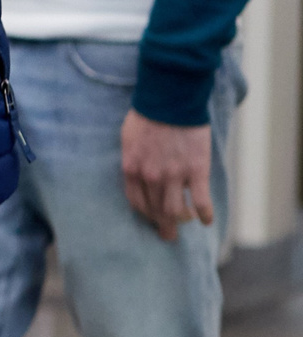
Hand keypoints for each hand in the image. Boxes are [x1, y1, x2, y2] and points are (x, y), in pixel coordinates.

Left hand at [121, 110, 214, 241]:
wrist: (169, 100)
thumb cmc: (147, 115)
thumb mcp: (129, 138)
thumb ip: (133, 159)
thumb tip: (137, 173)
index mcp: (132, 169)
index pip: (137, 203)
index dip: (146, 214)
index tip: (152, 219)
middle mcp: (151, 177)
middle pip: (156, 211)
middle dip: (163, 226)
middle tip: (168, 236)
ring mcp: (174, 176)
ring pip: (177, 211)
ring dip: (181, 222)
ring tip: (185, 225)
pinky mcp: (196, 171)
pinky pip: (202, 201)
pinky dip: (205, 215)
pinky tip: (207, 221)